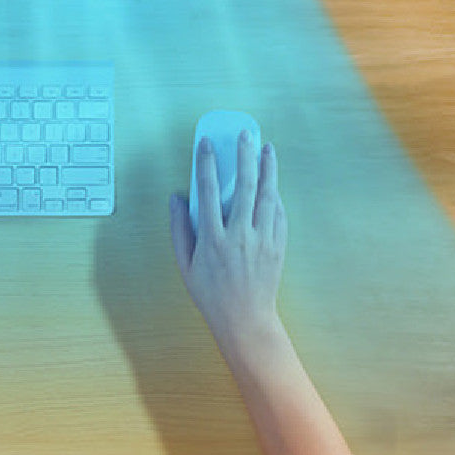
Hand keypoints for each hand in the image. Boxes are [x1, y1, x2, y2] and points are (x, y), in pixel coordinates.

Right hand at [169, 131, 287, 350]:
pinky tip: (272, 181)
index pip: (209, 191)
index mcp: (212, 238)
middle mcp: (239, 235)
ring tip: (267, 147)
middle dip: (244, 156)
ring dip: (267, 168)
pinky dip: (275, 195)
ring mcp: (262, 240)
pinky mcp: (278, 246)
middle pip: (244, 186)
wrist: (244, 320)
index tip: (206, 144)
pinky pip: (278, 214)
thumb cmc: (209, 293)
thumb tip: (176, 198)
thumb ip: (179, 229)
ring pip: (267, 196)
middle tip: (244, 135)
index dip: (207, 163)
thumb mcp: (184, 264)